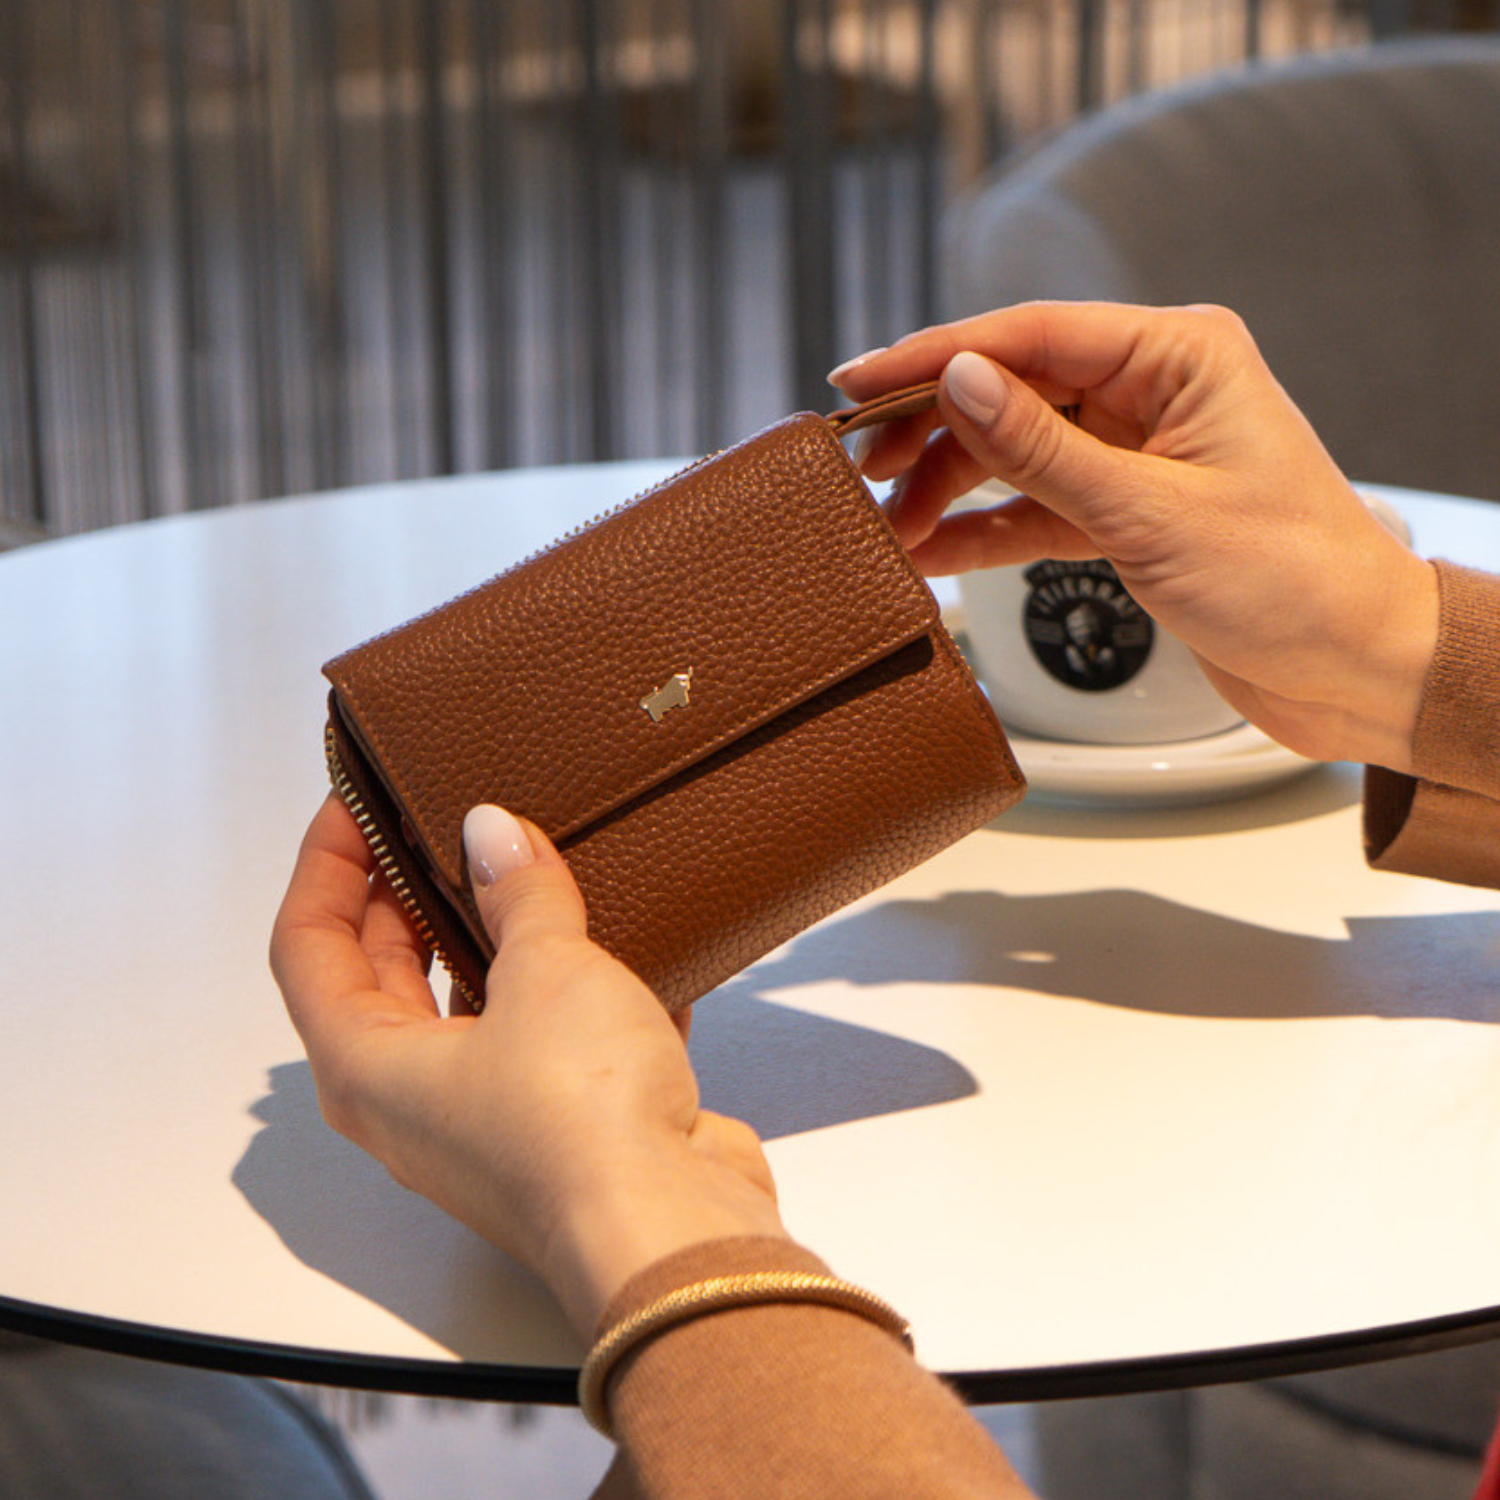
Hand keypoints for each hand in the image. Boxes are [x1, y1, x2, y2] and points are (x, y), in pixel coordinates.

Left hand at [270, 796, 786, 1336]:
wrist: (671, 1227)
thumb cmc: (578, 1127)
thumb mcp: (546, 971)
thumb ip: (518, 894)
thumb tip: (494, 836)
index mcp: (367, 1067)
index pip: (307, 945)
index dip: (327, 864)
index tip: (353, 804)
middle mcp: (413, 1104)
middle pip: (381, 976)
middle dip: (407, 894)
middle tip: (438, 827)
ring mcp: (487, 1120)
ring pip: (470, 1006)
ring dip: (496, 937)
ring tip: (529, 869)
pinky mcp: (561, 1128)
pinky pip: (548, 1038)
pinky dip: (571, 988)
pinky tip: (619, 940)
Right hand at [831, 302, 1437, 772]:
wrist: (1354, 667)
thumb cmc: (1293, 581)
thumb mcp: (1149, 513)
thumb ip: (1042, 450)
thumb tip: (958, 381)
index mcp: (1179, 355)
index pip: (1031, 336)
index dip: (935, 356)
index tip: (860, 383)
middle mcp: (1156, 391)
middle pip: (1013, 390)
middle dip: (934, 431)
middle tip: (864, 468)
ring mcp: (1139, 453)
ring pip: (1016, 451)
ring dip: (951, 488)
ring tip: (891, 526)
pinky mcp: (1128, 513)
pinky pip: (1037, 506)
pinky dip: (986, 529)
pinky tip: (934, 550)